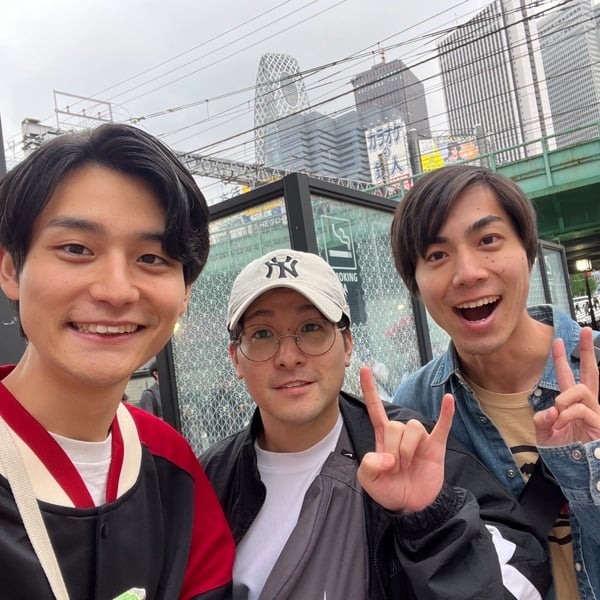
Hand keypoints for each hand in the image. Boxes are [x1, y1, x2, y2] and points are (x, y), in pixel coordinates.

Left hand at [357, 366, 454, 512]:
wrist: (412, 506)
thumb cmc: (389, 489)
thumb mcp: (368, 481)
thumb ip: (368, 466)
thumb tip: (387, 457)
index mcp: (382, 436)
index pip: (375, 408)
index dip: (369, 389)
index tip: (364, 369)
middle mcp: (400, 433)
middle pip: (395, 425)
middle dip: (392, 448)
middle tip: (395, 468)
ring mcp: (419, 439)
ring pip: (413, 428)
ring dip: (408, 449)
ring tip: (408, 465)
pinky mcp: (436, 446)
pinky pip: (442, 426)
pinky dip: (446, 413)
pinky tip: (448, 400)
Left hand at [533, 327, 599, 445]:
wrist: (576, 473)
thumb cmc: (564, 453)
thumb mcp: (544, 434)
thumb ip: (541, 419)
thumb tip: (550, 409)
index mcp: (573, 404)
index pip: (568, 377)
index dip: (563, 359)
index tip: (558, 340)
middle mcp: (587, 405)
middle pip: (591, 373)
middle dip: (588, 351)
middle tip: (587, 330)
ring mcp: (596, 414)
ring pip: (582, 390)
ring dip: (565, 398)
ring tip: (558, 413)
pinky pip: (581, 410)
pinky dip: (568, 415)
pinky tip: (562, 424)